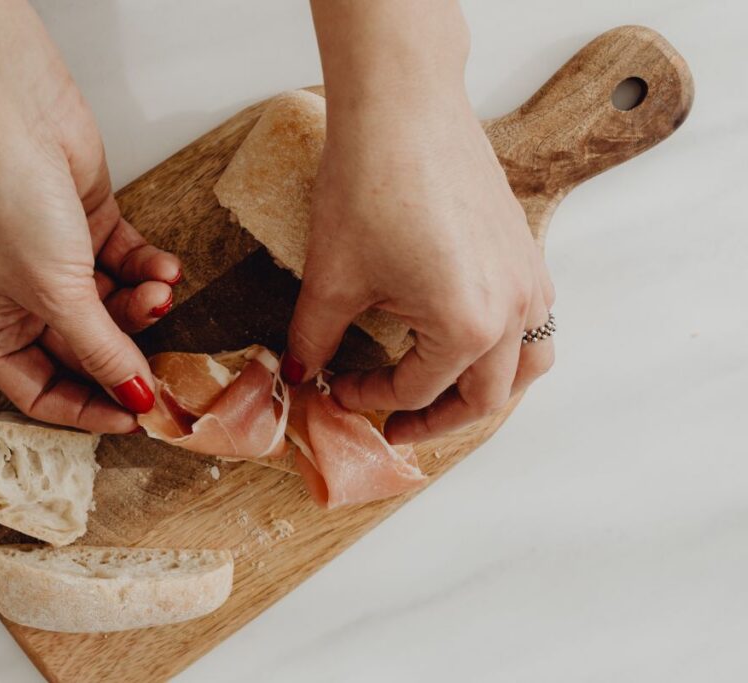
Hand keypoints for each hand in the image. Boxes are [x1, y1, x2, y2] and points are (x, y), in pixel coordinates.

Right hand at [0, 0, 180, 431]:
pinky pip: (127, 267)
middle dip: (127, 350)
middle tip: (167, 358)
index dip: (89, 409)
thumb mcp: (59, 294)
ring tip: (160, 290)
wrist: (15, 115)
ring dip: (144, 305)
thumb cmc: (7, 200)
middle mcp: (20, 300)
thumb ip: (102, 351)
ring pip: (113, 309)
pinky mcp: (87, 230)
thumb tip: (134, 396)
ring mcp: (55, 264)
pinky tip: (165, 268)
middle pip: (86, 351)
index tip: (135, 416)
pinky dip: (148, 270)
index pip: (42, 392)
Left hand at [285, 83, 554, 443]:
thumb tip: (303, 372)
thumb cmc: (370, 185)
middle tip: (395, 425)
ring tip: (443, 396)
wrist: (403, 107)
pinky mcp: (527, 249)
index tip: (336, 390)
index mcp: (467, 327)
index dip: (369, 399)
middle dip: (436, 420)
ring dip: (485, 390)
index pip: (418, 390)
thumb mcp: (332, 277)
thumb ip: (317, 338)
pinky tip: (465, 335)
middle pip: (485, 397)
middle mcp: (513, 310)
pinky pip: (533, 321)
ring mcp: (529, 278)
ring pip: (527, 364)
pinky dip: (504, 347)